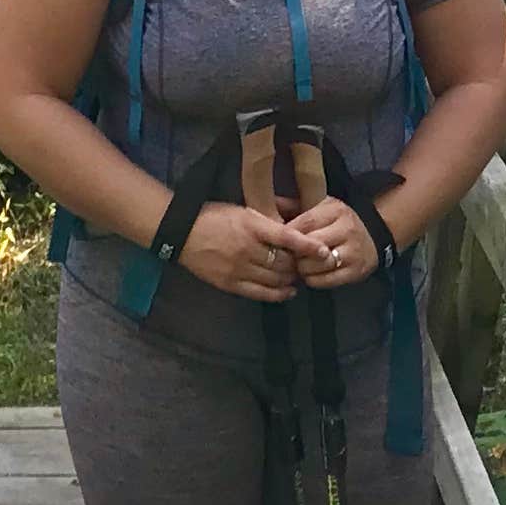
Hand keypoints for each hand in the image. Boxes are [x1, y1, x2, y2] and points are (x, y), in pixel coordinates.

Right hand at [176, 200, 300, 301]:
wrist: (182, 232)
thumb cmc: (214, 216)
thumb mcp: (243, 210)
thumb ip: (266, 219)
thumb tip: (293, 221)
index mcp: (251, 226)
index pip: (287, 237)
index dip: (308, 246)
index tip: (324, 251)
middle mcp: (248, 248)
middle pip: (284, 262)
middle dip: (298, 263)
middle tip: (306, 263)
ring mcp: (239, 269)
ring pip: (275, 279)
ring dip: (290, 278)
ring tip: (296, 275)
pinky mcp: (231, 284)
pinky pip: (261, 293)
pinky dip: (278, 294)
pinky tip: (288, 292)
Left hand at [280, 195, 382, 285]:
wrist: (374, 236)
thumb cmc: (338, 221)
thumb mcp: (321, 207)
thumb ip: (294, 206)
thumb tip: (266, 205)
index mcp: (336, 210)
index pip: (306, 222)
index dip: (288, 234)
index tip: (277, 240)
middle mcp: (347, 229)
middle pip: (311, 245)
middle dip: (295, 253)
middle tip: (287, 256)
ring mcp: (353, 252)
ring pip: (317, 265)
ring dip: (302, 268)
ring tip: (298, 266)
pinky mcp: (355, 272)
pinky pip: (326, 281)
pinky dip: (313, 280)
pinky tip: (310, 275)